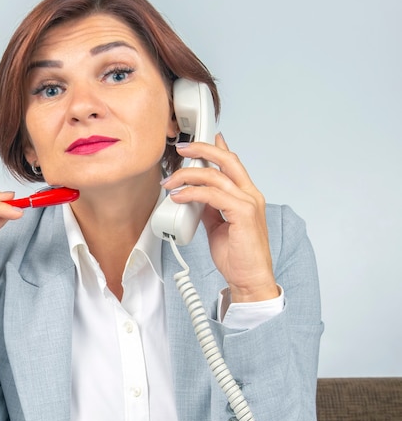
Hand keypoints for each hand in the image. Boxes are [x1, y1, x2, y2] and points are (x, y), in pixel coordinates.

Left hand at [161, 134, 278, 302]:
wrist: (249, 280)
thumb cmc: (237, 257)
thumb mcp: (218, 226)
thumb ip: (210, 208)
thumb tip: (194, 196)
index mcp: (246, 197)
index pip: (232, 164)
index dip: (217, 148)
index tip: (199, 141)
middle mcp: (250, 196)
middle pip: (227, 160)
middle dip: (202, 149)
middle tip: (182, 148)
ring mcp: (248, 203)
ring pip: (215, 176)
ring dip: (188, 175)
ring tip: (170, 182)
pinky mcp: (243, 214)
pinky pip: (213, 195)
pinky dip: (192, 193)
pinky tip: (179, 197)